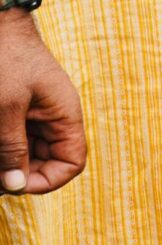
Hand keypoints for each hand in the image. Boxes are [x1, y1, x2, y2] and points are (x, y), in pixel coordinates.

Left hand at [0, 13, 85, 195]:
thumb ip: (12, 148)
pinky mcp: (18, 109)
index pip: (71, 163)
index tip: (15, 184)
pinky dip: (3, 146)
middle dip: (21, 172)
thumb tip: (16, 185)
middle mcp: (55, 117)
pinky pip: (15, 137)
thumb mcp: (7, 108)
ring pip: (28, 152)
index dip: (46, 181)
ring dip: (8, 160)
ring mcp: (36, 113)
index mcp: (65, 115)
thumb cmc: (5, 59)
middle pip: (48, 161)